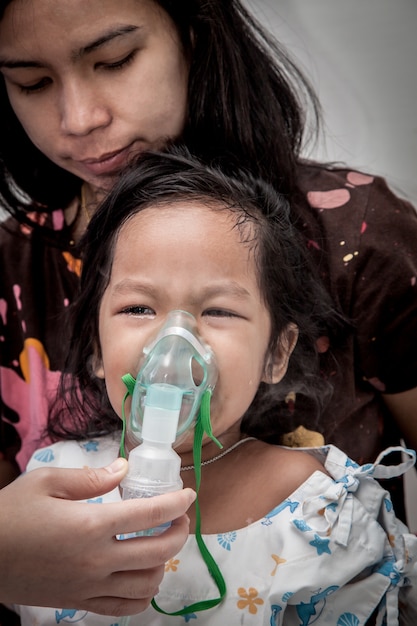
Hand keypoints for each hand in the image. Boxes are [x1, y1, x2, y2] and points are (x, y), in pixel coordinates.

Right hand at [0, 458, 194, 615]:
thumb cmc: (11, 515)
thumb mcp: (46, 482)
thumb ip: (91, 477)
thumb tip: (124, 470)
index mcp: (91, 524)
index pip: (150, 513)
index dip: (177, 502)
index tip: (189, 494)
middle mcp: (96, 560)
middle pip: (158, 551)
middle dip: (179, 531)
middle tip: (181, 517)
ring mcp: (89, 586)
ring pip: (146, 583)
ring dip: (164, 563)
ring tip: (162, 543)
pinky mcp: (78, 602)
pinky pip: (123, 608)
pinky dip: (143, 595)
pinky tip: (143, 577)